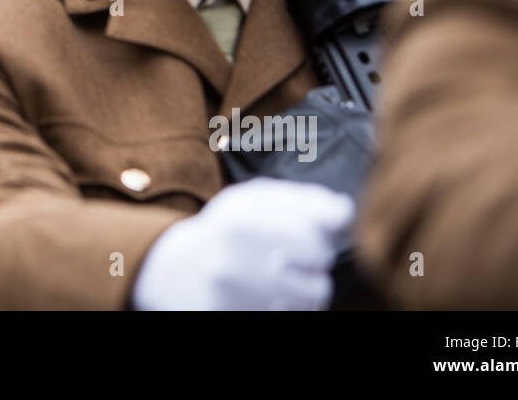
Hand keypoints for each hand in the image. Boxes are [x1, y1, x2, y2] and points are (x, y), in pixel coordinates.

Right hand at [132, 177, 353, 309]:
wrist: (171, 271)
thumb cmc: (224, 231)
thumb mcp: (254, 201)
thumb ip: (303, 201)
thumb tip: (346, 213)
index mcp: (241, 218)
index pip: (315, 243)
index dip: (316, 244)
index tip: (302, 242)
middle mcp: (233, 258)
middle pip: (317, 280)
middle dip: (311, 273)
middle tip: (288, 265)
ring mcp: (229, 296)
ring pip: (305, 306)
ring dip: (301, 297)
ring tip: (278, 283)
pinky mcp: (225, 315)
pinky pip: (283, 318)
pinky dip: (282, 311)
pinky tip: (264, 300)